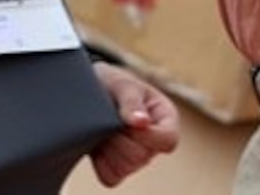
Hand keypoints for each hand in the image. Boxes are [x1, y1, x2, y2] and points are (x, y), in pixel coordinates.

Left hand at [91, 62, 178, 185]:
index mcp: (165, 118)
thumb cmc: (113, 84)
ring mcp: (137, 159)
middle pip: (142, 156)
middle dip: (121, 136)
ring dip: (109, 145)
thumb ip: (131, 101)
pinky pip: (110, 175)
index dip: (149, 135)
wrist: (90, 93)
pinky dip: (99, 159)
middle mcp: (154, 142)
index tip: (128, 122)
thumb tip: (142, 123)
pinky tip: (98, 140)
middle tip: (109, 116)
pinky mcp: (118, 170)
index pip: (168, 140)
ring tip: (104, 126)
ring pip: (125, 166)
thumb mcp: (122, 84)